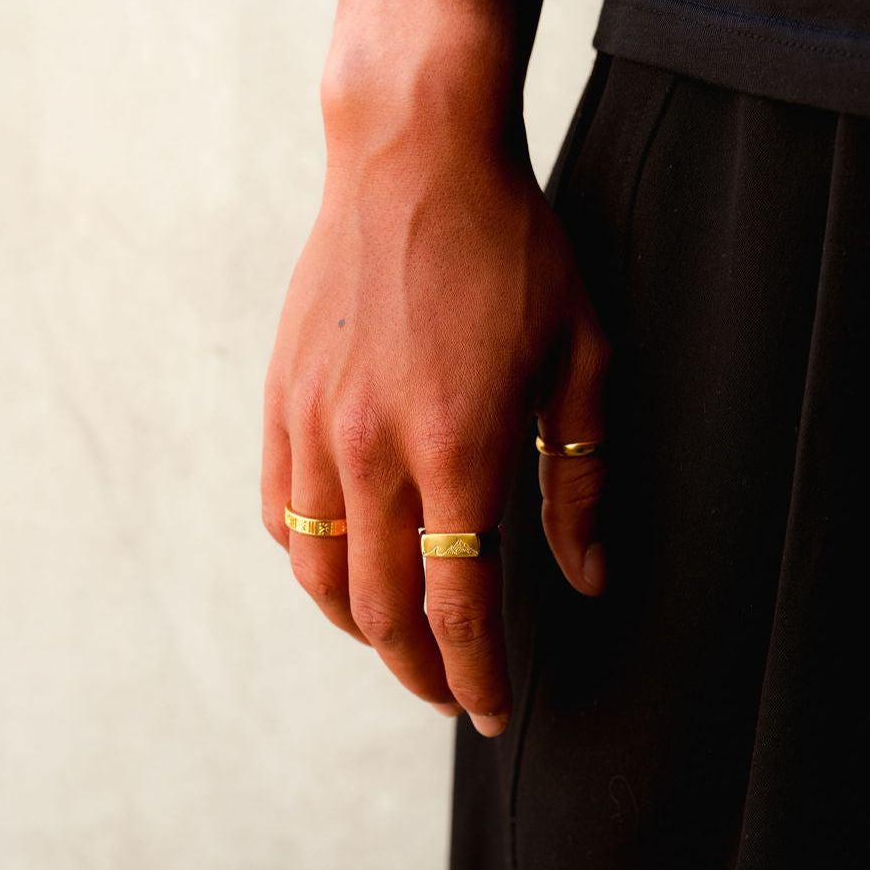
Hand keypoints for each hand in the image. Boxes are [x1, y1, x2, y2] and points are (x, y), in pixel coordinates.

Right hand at [261, 0, 606, 735]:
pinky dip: (309, 561)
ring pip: (318, 575)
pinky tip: (342, 564)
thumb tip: (589, 577)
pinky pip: (280, 514)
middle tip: (449, 691)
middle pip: (381, 610)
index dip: (478, 676)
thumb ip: (581, 482)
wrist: (415, 159)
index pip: (458, 608)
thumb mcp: (581, 360)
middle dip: (419, 671)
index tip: (494, 710)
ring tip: (397, 642)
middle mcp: (372, 452)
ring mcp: (315, 428)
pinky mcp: (282, 402)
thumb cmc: (512, 251)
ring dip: (359, 627)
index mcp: (458, 449)